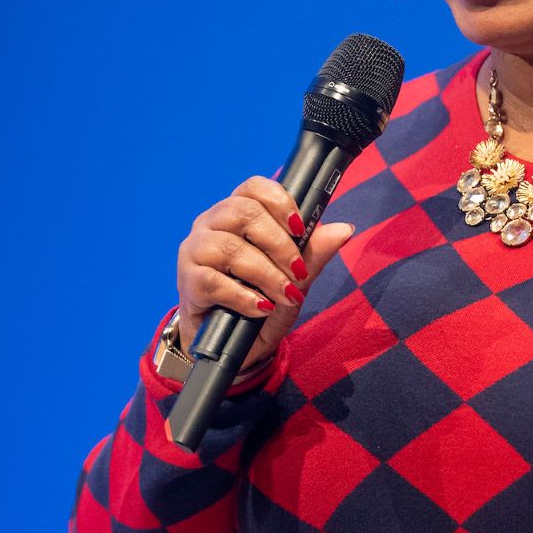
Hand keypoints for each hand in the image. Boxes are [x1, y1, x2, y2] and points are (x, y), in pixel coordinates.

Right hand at [175, 176, 352, 373]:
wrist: (235, 345)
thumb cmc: (263, 301)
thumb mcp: (295, 279)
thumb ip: (314, 253)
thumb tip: (344, 229)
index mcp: (237, 213)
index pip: (253, 187)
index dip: (278, 201)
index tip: (300, 227)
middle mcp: (211, 224)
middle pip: (243, 212)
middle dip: (280, 245)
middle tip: (299, 273)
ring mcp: (195, 250)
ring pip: (230, 247)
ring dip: (267, 274)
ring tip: (286, 297)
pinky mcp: (188, 282)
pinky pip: (213, 281)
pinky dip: (244, 296)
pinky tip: (261, 308)